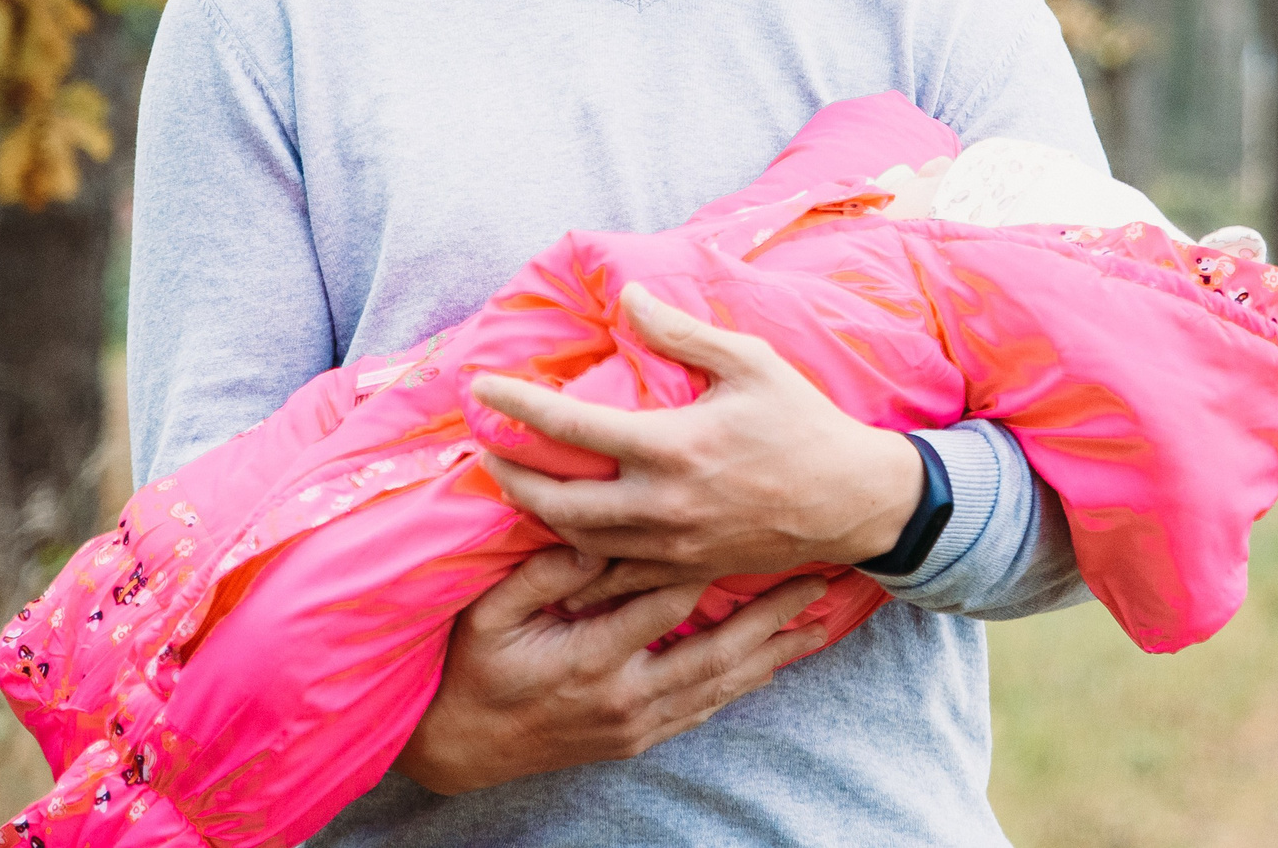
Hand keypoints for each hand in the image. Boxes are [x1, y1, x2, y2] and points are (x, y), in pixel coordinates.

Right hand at [395, 546, 829, 795]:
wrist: (457, 748)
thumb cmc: (471, 669)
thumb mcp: (492, 614)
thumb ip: (545, 573)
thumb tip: (594, 529)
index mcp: (593, 659)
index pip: (671, 602)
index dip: (713, 564)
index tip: (753, 530)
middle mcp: (627, 697)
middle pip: (719, 651)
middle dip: (774, 617)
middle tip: (821, 583)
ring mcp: (636, 724)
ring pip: (721, 685)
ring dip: (772, 654)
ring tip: (818, 625)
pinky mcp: (637, 739)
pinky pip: (703, 709)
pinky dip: (741, 683)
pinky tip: (770, 665)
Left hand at [471, 283, 924, 607]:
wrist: (852, 501)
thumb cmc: (803, 422)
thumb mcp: (751, 362)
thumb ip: (683, 332)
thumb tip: (630, 299)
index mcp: (674, 446)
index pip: (572, 425)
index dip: (517, 405)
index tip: (481, 388)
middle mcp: (663, 503)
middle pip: (555, 499)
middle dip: (509, 477)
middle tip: (487, 452)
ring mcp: (672, 545)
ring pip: (576, 541)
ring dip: (537, 514)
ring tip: (518, 486)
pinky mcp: (685, 571)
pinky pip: (613, 570)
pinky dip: (578, 551)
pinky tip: (565, 530)